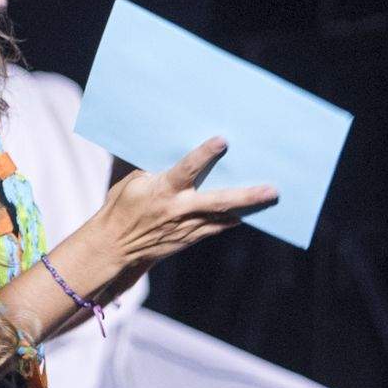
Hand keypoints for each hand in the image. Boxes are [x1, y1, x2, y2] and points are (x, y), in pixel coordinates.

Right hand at [96, 138, 280, 275]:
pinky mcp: (191, 238)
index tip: (222, 140)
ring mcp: (188, 226)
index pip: (186, 169)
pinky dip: (232, 218)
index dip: (204, 155)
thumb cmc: (122, 207)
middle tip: (271, 190)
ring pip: (224, 216)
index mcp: (162, 190)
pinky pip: (217, 226)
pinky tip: (248, 211)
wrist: (115, 246)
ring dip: (247, 208)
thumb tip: (170, 146)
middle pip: (219, 200)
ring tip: (270, 198)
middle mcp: (179, 209)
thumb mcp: (133, 182)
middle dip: (246, 195)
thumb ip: (156, 168)